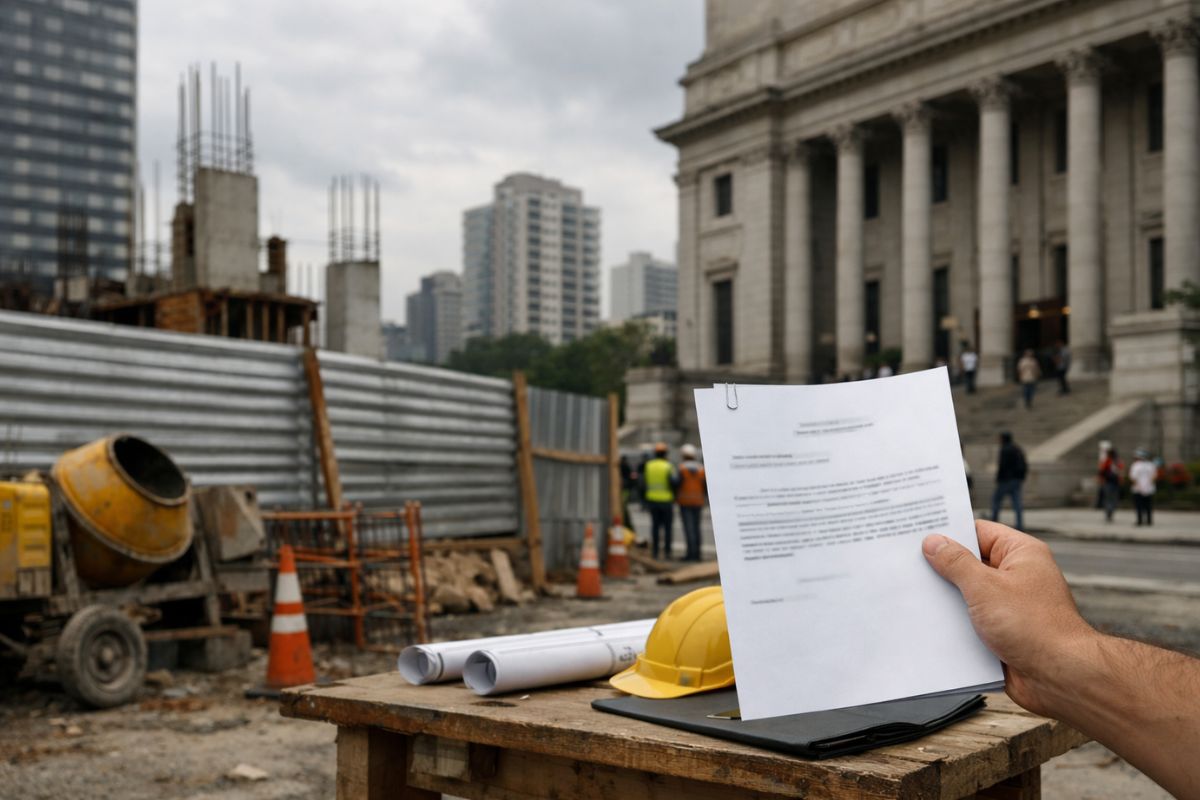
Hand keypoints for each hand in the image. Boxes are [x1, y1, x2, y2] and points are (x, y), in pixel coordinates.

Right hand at [922, 521, 1095, 715]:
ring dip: (947, 600)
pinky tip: (930, 625)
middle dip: (942, 569)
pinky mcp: (1002, 633)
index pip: (978, 532)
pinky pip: (971, 622)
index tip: (918, 533)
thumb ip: (956, 563)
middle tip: (908, 564)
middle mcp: (1016, 577)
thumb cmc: (1036, 627)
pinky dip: (954, 624)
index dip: (949, 532)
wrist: (1061, 678)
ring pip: (967, 595)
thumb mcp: (985, 587)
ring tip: (913, 595)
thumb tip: (934, 543)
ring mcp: (1009, 606)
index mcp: (1020, 554)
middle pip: (970, 564)